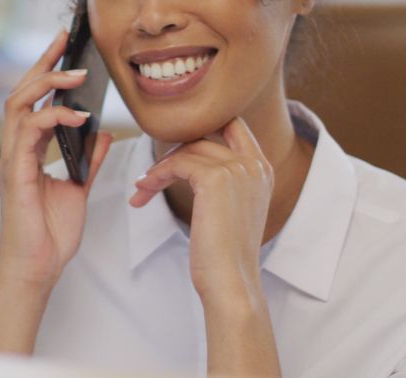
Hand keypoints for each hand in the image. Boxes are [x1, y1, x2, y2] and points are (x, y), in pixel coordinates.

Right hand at [0, 29, 112, 290]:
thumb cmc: (50, 236)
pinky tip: (78, 115)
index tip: (66, 47)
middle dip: (42, 62)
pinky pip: (31, 131)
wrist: (36, 269)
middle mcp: (16, 149)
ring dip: (47, 83)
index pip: (34, 100)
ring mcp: (13, 158)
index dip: (47, 70)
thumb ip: (89, 160)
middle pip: (21, 91)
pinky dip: (53, 117)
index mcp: (29, 151)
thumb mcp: (79, 190)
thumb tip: (104, 134)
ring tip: (76, 74)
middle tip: (64, 40)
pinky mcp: (16, 171)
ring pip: (19, 104)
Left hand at [131, 117, 272, 296]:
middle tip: (152, 176)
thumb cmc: (225, 253)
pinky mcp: (215, 179)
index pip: (232, 124)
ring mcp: (237, 169)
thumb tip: (189, 161)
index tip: (175, 152)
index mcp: (262, 169)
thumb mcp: (232, 207)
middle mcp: (254, 164)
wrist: (230, 281)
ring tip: (142, 188)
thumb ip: (224, 179)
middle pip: (203, 136)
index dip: (200, 130)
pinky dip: (156, 176)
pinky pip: (176, 164)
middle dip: (173, 152)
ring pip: (186, 150)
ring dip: (158, 168)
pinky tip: (143, 192)